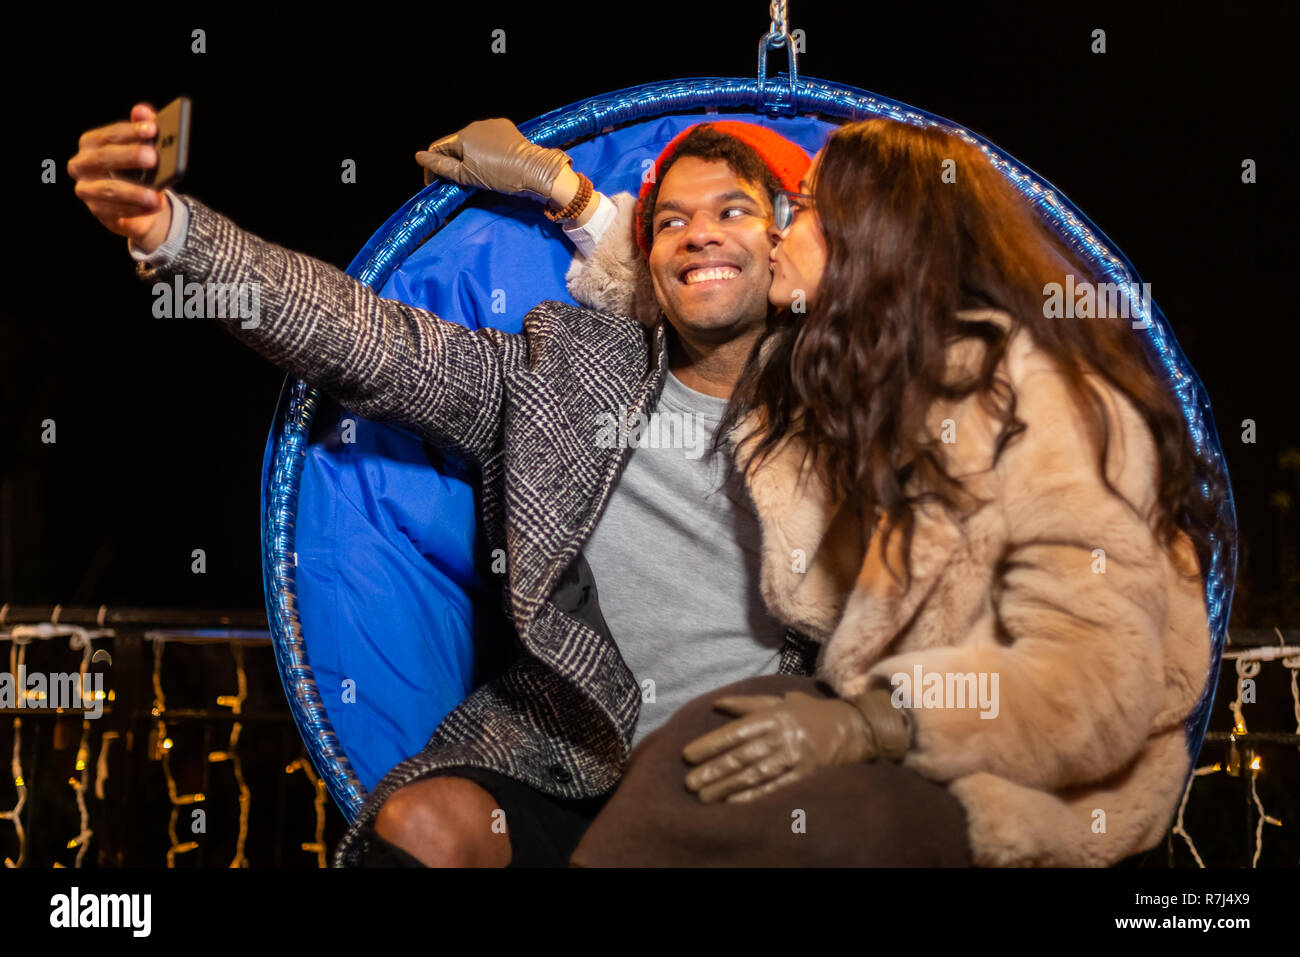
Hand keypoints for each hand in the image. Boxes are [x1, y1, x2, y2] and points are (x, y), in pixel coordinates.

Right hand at [68, 102, 170, 252]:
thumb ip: (143, 128)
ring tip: (156, 194)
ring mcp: (87, 190)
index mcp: (91, 143)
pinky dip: (137, 209)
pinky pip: (116, 212)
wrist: (141, 204)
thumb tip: (145, 111)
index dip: (130, 131)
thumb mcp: (144, 148)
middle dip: (130, 156)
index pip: (109, 134)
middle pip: (104, 158)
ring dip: (134, 192)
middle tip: (153, 157)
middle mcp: (82, 165)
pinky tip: (154, 206)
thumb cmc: (140, 169)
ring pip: (108, 189)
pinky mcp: (97, 212)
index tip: (152, 129)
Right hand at [415, 117, 570, 202]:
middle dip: (453, 162)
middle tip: (459, 182)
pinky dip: (485, 150)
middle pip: (455, 145)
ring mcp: (491, 125)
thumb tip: (420, 157)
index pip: (437, 148)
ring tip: (479, 173)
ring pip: (472, 141)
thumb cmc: (501, 176)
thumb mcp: (468, 176)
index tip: (434, 183)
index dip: (432, 166)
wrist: (535, 171)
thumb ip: (442, 167)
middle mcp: (475, 126)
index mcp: (463, 137)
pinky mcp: (505, 128)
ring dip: (470, 156)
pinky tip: (493, 162)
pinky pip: (488, 138)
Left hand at [682, 689, 908, 803]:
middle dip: (713, 770)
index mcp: (773, 716)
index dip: (710, 744)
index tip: (688, 755)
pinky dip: (753, 796)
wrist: (853, 727)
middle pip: (741, 756)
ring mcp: (794, 757)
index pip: (735, 732)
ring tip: (704, 797)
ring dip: (726, 786)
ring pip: (754, 774)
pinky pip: (775, 787)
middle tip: (690, 783)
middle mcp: (782, 736)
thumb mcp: (781, 701)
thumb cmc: (811, 713)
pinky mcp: (805, 775)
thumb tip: (717, 704)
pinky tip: (733, 802)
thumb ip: (748, 704)